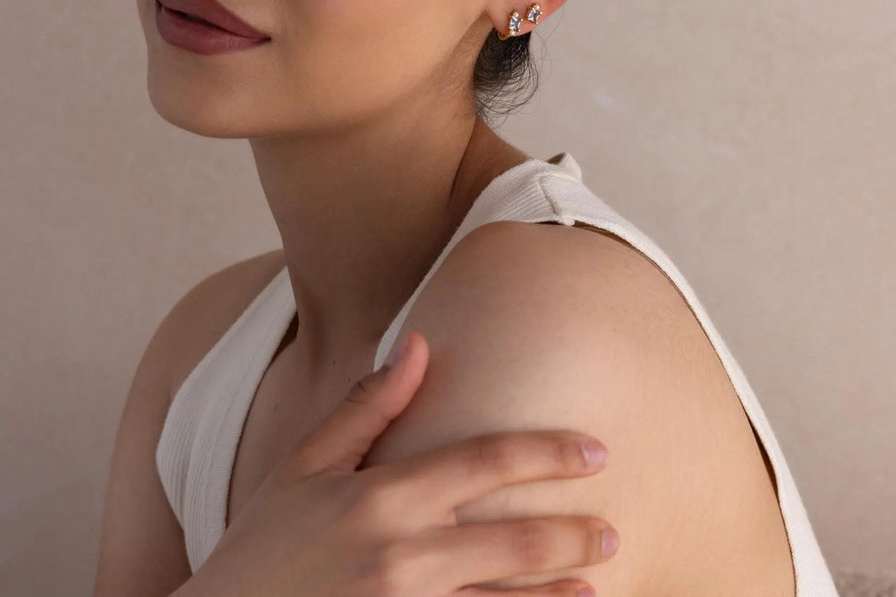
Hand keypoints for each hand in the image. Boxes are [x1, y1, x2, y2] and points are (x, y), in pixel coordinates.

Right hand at [176, 331, 617, 596]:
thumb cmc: (262, 547)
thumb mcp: (304, 466)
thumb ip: (367, 407)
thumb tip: (419, 342)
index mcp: (382, 497)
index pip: (485, 461)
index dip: (547, 452)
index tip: (595, 451)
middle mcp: (401, 554)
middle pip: (511, 537)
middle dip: (572, 531)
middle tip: (613, 526)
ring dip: (561, 592)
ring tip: (602, 580)